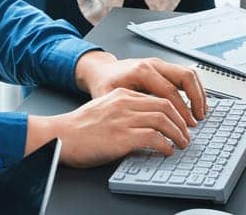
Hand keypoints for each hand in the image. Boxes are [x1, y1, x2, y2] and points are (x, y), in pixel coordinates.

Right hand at [30, 87, 193, 167]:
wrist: (60, 136)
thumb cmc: (79, 128)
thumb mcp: (104, 109)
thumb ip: (124, 111)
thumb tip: (146, 124)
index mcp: (121, 94)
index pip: (158, 96)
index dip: (175, 110)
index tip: (181, 121)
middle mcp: (124, 103)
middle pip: (166, 105)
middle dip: (181, 121)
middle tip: (186, 134)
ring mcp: (123, 119)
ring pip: (163, 120)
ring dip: (178, 134)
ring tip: (181, 143)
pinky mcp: (121, 137)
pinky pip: (154, 138)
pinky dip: (165, 145)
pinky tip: (166, 151)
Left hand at [73, 52, 206, 121]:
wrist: (100, 70)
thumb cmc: (104, 84)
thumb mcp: (111, 99)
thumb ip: (129, 111)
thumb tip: (145, 130)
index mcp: (140, 71)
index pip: (169, 91)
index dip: (180, 111)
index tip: (186, 126)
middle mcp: (152, 64)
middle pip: (185, 77)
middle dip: (195, 99)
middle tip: (198, 119)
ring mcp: (159, 64)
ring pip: (189, 74)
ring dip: (198, 93)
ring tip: (200, 113)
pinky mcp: (163, 67)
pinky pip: (185, 75)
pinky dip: (194, 89)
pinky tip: (194, 105)